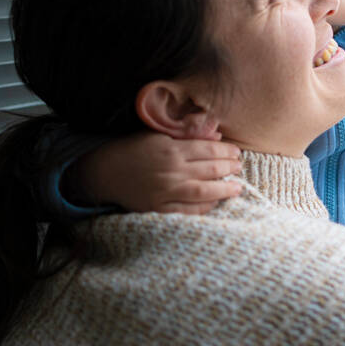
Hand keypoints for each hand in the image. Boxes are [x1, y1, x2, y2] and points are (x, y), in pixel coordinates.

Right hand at [74, 131, 242, 213]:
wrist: (104, 173)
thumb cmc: (132, 150)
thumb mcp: (158, 135)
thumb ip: (187, 135)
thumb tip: (215, 136)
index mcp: (172, 150)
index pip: (209, 150)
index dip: (227, 152)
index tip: (236, 152)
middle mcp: (171, 171)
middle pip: (210, 170)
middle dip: (229, 169)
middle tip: (239, 168)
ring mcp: (166, 192)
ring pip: (204, 192)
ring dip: (224, 190)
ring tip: (237, 188)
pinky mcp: (159, 208)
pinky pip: (188, 211)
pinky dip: (204, 208)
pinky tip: (215, 202)